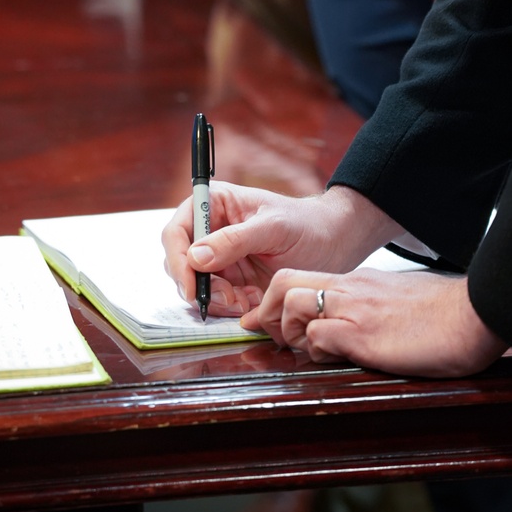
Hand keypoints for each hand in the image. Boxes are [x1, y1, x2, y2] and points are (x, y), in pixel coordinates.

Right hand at [162, 183, 397, 316]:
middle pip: (180, 262)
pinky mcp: (233, 281)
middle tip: (227, 299)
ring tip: (245, 301)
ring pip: (197, 285)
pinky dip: (230, 307)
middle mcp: (212, 231)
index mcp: (215, 204)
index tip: (191, 285)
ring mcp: (221, 258)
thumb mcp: (273, 228)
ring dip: (216, 299)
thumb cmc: (307, 225)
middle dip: (199, 285)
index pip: (177, 231)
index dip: (177, 259)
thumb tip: (194, 257)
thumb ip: (233, 241)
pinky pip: (217, 300)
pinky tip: (252, 303)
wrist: (334, 245)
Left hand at [243, 268, 507, 377]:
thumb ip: (376, 306)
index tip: (269, 320)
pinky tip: (334, 359)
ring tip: (309, 349)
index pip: (303, 278)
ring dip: (290, 331)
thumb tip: (368, 326)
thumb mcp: (402, 301)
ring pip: (292, 304)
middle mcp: (351, 287)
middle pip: (284, 281)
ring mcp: (354, 308)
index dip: (278, 300)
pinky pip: (317, 337)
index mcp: (360, 280)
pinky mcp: (362, 334)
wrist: (472, 315)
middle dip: (269, 309)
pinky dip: (315, 351)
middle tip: (276, 336)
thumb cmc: (445, 314)